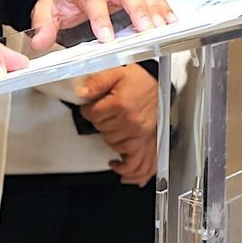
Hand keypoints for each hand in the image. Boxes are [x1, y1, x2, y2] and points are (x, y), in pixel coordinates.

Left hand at [28, 0, 173, 52]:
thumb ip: (43, 24)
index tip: (106, 37)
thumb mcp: (47, 6)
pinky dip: (164, 8)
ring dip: (156, 10)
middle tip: (146, 29)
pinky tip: (172, 21)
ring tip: (164, 28)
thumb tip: (40, 42)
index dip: (100, 17)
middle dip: (138, 9)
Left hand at [81, 67, 159, 187]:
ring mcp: (139, 135)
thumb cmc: (140, 80)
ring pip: (113, 145)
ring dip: (110, 137)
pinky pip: (138, 165)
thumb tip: (82, 93)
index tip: (90, 108)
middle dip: (99, 122)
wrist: (160, 84)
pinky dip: (127, 170)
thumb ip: (97, 82)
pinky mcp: (148, 143)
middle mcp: (130, 122)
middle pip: (101, 131)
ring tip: (112, 128)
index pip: (92, 115)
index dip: (87, 110)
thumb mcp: (116, 73)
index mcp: (120, 104)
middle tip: (104, 113)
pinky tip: (117, 166)